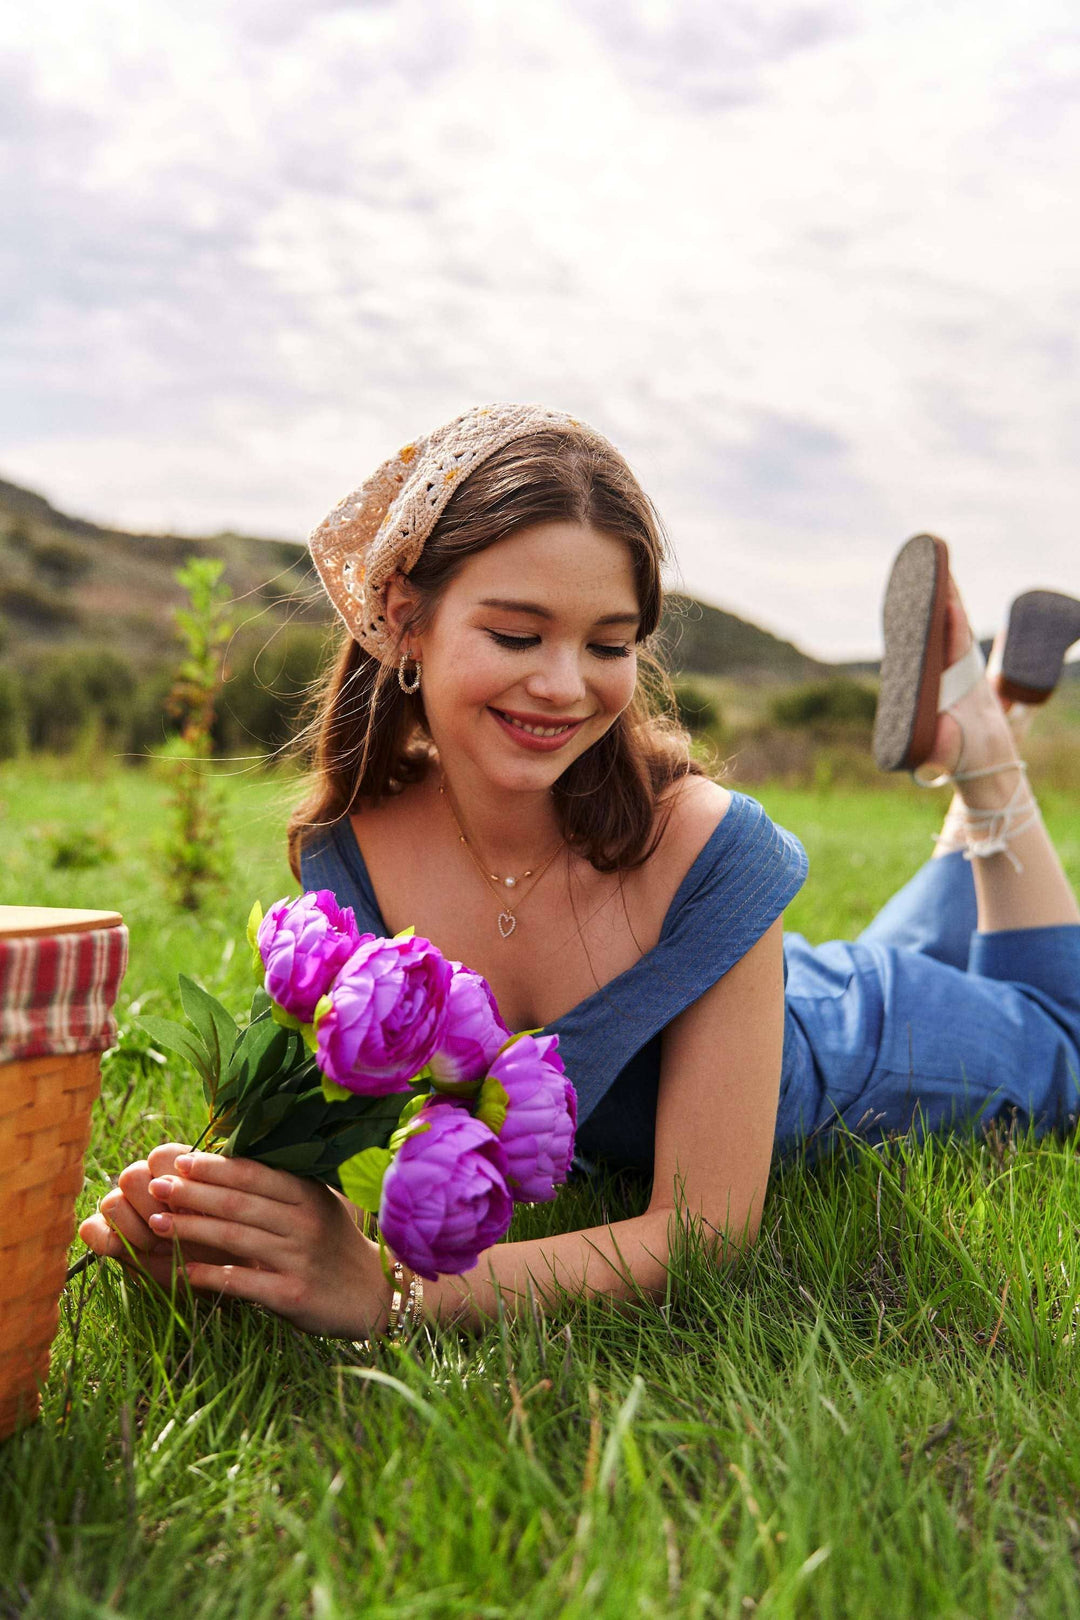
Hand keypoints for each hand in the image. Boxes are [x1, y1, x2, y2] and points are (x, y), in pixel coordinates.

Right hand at [79, 1143, 236, 1273]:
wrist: (217, 1273)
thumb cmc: (226, 1236)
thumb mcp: (224, 1211)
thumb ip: (202, 1189)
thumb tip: (168, 1180)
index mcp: (177, 1166)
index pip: (159, 1156)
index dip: (173, 1181)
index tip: (191, 1207)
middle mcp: (148, 1182)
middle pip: (132, 1176)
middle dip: (153, 1208)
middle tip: (174, 1230)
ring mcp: (126, 1207)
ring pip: (112, 1202)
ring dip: (136, 1228)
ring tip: (159, 1245)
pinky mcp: (108, 1235)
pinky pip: (90, 1228)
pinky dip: (105, 1240)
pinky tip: (125, 1251)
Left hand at [80, 1146, 393, 1338]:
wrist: (371, 1293)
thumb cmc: (331, 1245)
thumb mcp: (315, 1207)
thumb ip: (278, 1190)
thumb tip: (224, 1165)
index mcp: (307, 1194)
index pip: (253, 1173)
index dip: (213, 1166)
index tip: (179, 1161)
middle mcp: (304, 1221)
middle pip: (238, 1202)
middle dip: (192, 1193)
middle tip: (156, 1187)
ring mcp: (298, 1258)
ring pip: (234, 1237)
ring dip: (191, 1229)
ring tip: (157, 1223)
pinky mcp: (292, 1294)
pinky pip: (242, 1280)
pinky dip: (210, 1275)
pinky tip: (183, 1271)